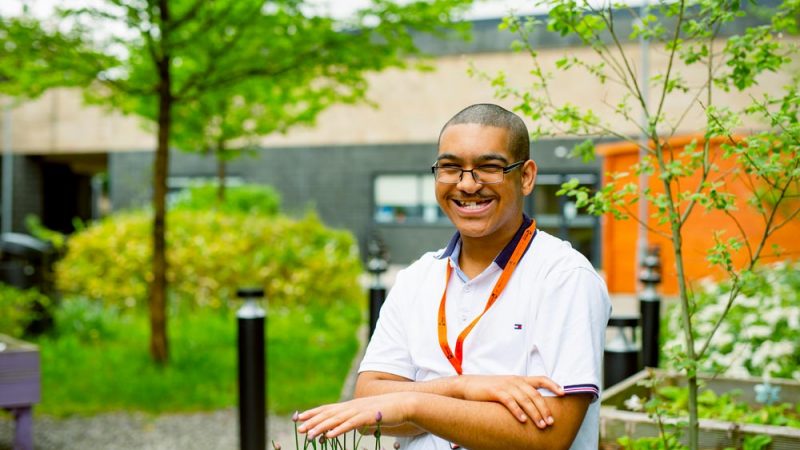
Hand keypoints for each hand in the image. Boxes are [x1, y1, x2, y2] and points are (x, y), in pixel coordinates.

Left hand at [297, 392, 413, 438]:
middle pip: (328, 414)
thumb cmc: (387, 411)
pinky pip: (350, 424)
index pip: (327, 409)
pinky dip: (338, 430)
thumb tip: (352, 429)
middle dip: (313, 421)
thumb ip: (357, 421)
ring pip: (336, 420)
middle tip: (300, 428)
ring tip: (310, 435)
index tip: (299, 418)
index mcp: (350, 406)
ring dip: (321, 427)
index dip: (313, 413)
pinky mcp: (366, 417)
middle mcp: (351, 407)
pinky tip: (329, 435)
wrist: (403, 404)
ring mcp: (358, 411)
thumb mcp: (368, 416)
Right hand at [455, 375, 563, 427]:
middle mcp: (515, 381)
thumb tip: (534, 406)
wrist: (467, 386)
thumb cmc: (488, 390)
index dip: (553, 385)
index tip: (563, 393)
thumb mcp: (507, 388)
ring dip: (535, 414)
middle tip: (551, 422)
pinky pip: (510, 402)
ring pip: (525, 400)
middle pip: (535, 394)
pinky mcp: (496, 392)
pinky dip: (518, 411)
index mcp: (519, 379)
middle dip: (545, 409)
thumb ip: (519, 393)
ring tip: (541, 425)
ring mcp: (505, 386)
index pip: (541, 378)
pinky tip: (523, 420)